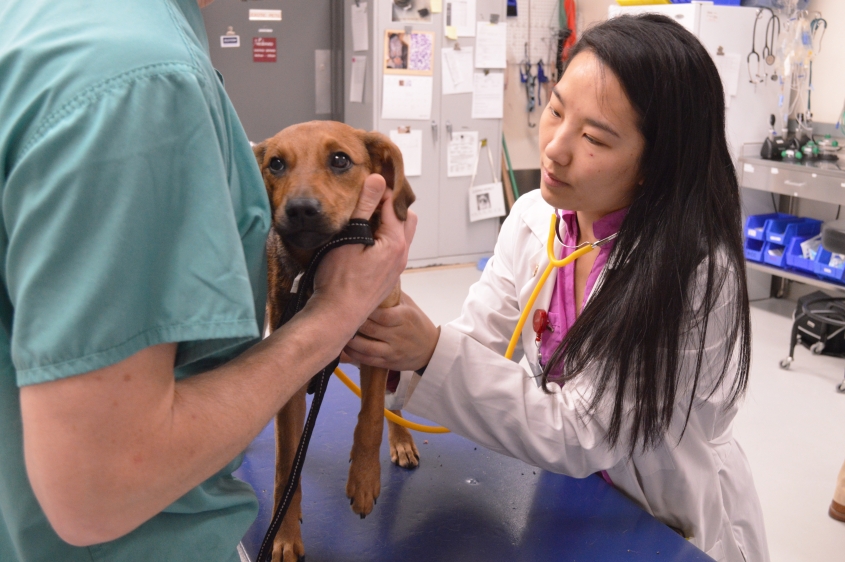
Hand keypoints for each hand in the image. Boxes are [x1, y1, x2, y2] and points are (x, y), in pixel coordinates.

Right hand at [310, 174, 416, 330]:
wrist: (337, 316)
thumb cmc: (339, 281)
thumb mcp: (349, 237)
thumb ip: (365, 207)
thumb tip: (377, 179)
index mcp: (395, 241)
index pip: (393, 202)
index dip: (379, 189)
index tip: (364, 182)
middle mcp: (401, 253)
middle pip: (404, 217)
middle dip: (389, 204)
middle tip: (367, 199)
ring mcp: (396, 266)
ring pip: (400, 234)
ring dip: (386, 222)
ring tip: (364, 218)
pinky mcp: (388, 275)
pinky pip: (392, 248)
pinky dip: (382, 238)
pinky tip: (363, 240)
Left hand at [343, 291, 439, 371]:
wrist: (430, 349)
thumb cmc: (415, 322)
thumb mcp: (408, 304)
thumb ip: (391, 293)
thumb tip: (370, 274)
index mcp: (405, 317)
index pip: (382, 314)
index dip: (364, 309)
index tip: (349, 302)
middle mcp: (399, 335)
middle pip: (371, 330)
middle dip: (353, 322)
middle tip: (337, 314)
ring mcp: (392, 351)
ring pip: (366, 347)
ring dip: (349, 340)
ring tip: (337, 331)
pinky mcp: (387, 362)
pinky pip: (366, 359)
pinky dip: (352, 354)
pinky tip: (343, 346)